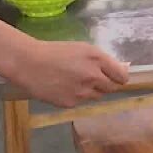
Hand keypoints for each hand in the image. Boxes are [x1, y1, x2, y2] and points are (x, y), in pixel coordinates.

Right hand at [6, 40, 128, 107]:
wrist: (29, 64)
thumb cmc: (56, 52)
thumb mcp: (84, 49)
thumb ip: (104, 60)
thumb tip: (123, 69)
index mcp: (98, 59)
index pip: (122, 76)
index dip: (120, 77)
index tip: (116, 77)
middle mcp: (93, 77)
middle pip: (112, 88)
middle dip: (107, 84)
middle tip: (95, 79)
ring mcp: (82, 92)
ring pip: (97, 96)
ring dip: (92, 91)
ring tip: (76, 82)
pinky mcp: (71, 103)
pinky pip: (82, 102)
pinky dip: (78, 96)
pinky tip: (65, 88)